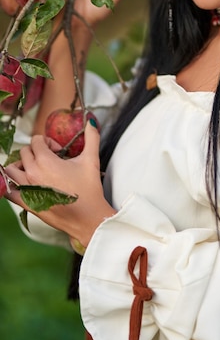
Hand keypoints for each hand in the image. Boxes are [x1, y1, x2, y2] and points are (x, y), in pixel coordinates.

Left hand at [4, 121, 114, 247]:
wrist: (87, 217)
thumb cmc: (89, 189)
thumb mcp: (91, 160)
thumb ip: (91, 137)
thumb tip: (91, 122)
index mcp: (45, 161)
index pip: (36, 141)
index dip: (48, 142)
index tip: (59, 151)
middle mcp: (32, 173)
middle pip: (24, 152)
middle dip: (36, 152)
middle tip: (51, 160)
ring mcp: (27, 189)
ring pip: (11, 170)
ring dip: (21, 166)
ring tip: (35, 169)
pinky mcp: (26, 203)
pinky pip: (8, 191)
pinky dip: (12, 185)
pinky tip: (25, 185)